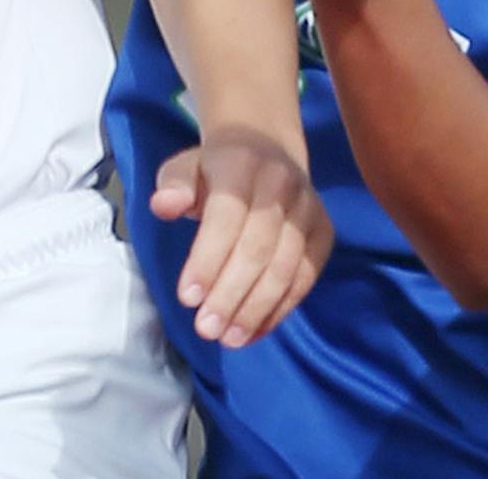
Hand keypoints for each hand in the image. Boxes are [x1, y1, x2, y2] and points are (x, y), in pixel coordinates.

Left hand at [150, 130, 331, 346]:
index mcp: (242, 163)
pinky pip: (306, 276)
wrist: (266, 148)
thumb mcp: (185, 167)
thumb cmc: (215, 170)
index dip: (207, 260)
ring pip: (286, 266)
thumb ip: (174, 185)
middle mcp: (281, 183)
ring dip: (257, 308)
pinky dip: (281, 308)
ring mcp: (308, 208)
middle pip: (258, 248)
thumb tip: (163, 205)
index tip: (187, 299)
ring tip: (229, 338)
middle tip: (206, 329)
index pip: (226, 217)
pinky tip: (254, 331)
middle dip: (231, 294)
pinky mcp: (323, 231)